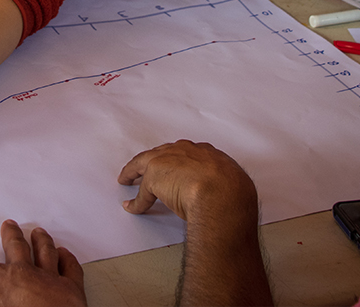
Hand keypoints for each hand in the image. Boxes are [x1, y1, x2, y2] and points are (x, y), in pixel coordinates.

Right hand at [0, 220, 85, 306]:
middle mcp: (23, 273)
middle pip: (15, 248)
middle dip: (10, 236)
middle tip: (8, 224)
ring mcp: (49, 279)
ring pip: (44, 252)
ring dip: (41, 241)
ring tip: (38, 231)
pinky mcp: (70, 290)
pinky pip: (69, 269)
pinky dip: (67, 260)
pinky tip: (65, 254)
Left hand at [120, 142, 269, 306]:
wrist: (221, 193)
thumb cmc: (232, 192)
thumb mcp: (231, 183)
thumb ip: (223, 185)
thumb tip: (226, 196)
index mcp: (206, 152)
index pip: (186, 153)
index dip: (177, 159)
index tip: (173, 164)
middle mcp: (184, 151)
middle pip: (162, 153)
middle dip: (153, 160)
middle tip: (145, 167)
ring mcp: (167, 161)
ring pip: (144, 164)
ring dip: (134, 172)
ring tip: (128, 178)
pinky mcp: (154, 177)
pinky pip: (143, 194)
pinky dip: (138, 202)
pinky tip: (132, 207)